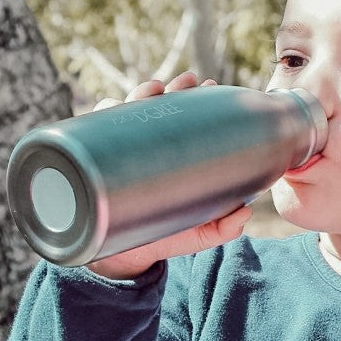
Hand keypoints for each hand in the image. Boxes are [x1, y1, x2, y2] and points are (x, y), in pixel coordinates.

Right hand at [85, 72, 253, 279]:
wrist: (121, 259)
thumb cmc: (160, 238)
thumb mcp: (196, 233)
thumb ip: (221, 227)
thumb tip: (246, 214)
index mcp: (169, 157)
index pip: (182, 119)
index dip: (194, 98)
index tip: (208, 86)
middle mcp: (144, 149)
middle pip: (157, 108)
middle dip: (172, 89)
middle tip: (188, 81)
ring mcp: (119, 152)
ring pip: (126, 111)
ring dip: (140, 93)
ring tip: (155, 88)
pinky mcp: (94, 162)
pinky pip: (94, 130)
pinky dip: (104, 113)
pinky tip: (114, 106)